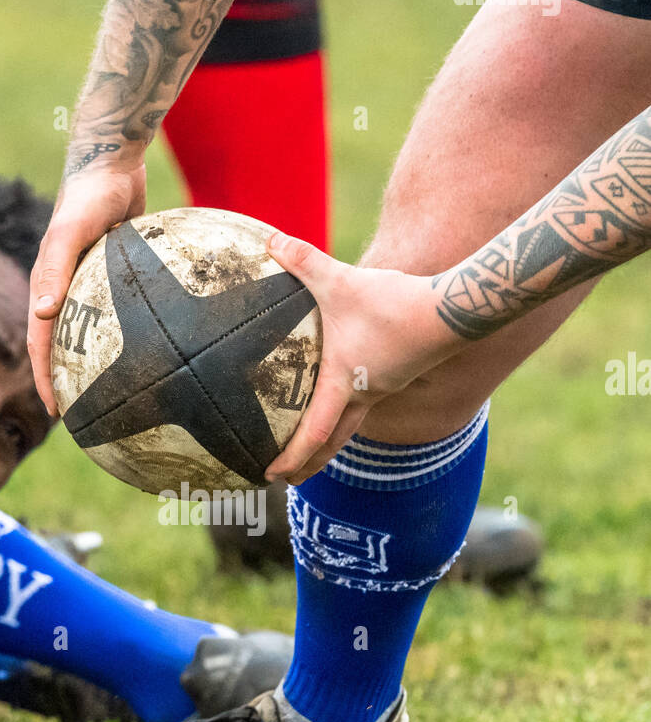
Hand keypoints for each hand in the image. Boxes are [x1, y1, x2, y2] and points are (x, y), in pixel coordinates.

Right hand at [27, 159, 146, 414]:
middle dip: (69, 382)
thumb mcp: (69, 233)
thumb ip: (55, 269)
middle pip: (64, 346)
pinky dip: (132, 335)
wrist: (112, 161)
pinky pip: (123, 314)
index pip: (41, 344)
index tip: (57, 413)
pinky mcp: (117, 275)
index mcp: (49, 287)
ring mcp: (92, 284)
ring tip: (119, 395)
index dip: (45, 380)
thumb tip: (41, 315)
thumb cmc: (88, 196)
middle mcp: (67, 290)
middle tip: (86, 416)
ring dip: (99, 365)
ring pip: (94, 334)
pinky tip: (159, 353)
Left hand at [265, 232, 465, 484]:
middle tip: (286, 482)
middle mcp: (363, 394)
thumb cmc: (394, 303)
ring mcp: (381, 387)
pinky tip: (339, 398)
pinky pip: (364, 403)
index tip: (271, 476)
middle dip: (308, 465)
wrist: (451, 311)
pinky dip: (345, 413)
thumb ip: (304, 260)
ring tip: (309, 451)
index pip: (314, 433)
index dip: (291, 457)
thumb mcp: (341, 280)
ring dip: (328, 442)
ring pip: (349, 425)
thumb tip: (269, 239)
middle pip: (332, 443)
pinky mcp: (394, 373)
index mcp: (344, 383)